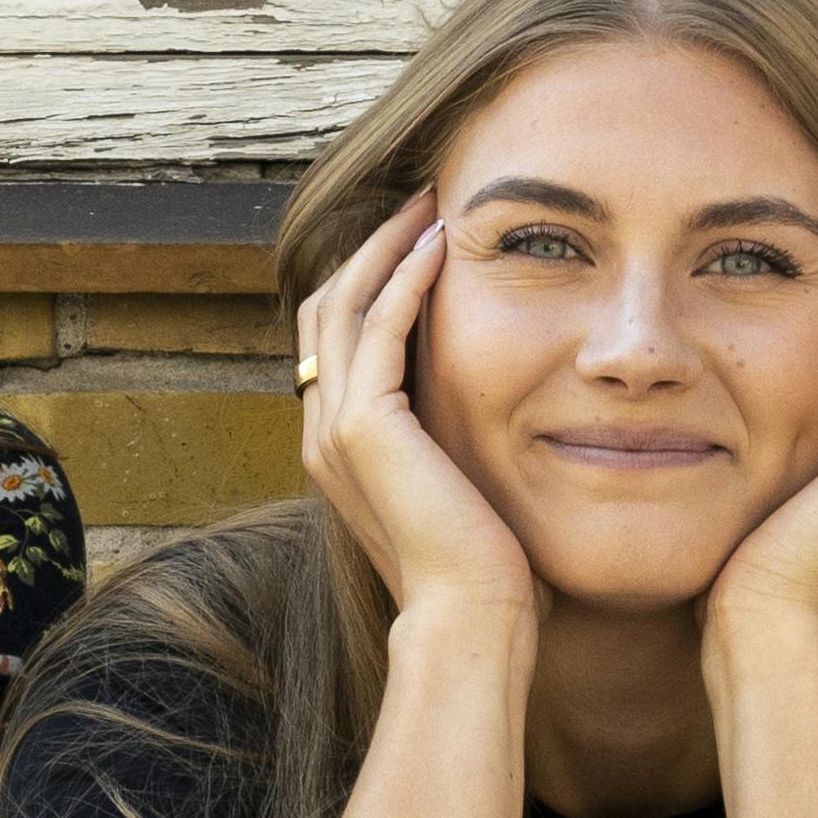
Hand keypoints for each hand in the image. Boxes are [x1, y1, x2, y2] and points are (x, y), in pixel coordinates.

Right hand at [290, 193, 535, 623]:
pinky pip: (380, 327)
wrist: (469, 616)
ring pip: (345, 304)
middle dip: (373, 247)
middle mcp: (322, 429)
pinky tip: (442, 246)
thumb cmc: (482, 565)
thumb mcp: (459, 480)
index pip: (339, 334)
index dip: (373, 277)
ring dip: (387, 247)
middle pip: (328, 306)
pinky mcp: (365, 427)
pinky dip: (405, 278)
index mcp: (339, 442)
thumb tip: (495, 398)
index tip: (423, 235)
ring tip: (432, 205)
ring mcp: (335, 427)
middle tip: (423, 201)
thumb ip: (452, 435)